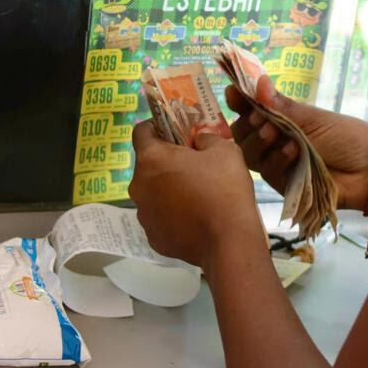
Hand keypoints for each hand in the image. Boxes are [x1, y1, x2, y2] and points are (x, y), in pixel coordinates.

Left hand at [129, 121, 263, 265]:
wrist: (228, 241)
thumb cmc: (225, 188)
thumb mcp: (225, 150)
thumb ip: (207, 138)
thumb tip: (199, 140)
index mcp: (152, 159)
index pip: (141, 132)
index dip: (157, 126)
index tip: (175, 130)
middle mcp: (139, 186)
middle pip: (148, 164)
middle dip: (167, 161)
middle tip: (194, 164)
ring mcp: (143, 214)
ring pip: (153, 192)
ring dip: (168, 188)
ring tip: (197, 195)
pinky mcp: (153, 237)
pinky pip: (160, 217)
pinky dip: (172, 214)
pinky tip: (195, 218)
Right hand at [226, 76, 367, 214]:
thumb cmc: (350, 138)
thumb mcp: (315, 118)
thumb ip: (283, 106)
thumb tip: (258, 82)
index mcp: (285, 120)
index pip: (252, 110)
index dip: (240, 102)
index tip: (232, 91)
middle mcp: (277, 141)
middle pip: (243, 134)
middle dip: (248, 123)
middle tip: (260, 117)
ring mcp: (279, 164)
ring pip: (250, 154)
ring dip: (260, 140)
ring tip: (276, 132)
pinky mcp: (284, 185)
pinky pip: (267, 172)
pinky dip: (276, 159)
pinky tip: (292, 151)